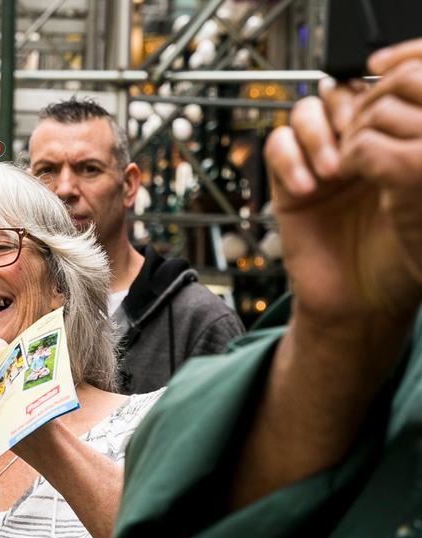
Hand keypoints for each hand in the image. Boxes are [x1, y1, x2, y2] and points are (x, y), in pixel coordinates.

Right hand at [266, 46, 421, 330]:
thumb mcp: (420, 198)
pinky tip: (309, 189)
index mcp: (397, 141)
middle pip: (341, 89)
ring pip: (306, 110)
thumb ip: (408, 154)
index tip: (386, 116)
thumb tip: (383, 117)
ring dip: (318, 134)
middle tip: (358, 145)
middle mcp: (358, 145)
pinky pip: (276, 145)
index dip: (380, 90)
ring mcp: (321, 162)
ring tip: (333, 172)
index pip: (382, 88)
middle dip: (348, 112)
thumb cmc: (402, 260)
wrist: (361, 303)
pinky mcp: (288, 183)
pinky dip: (289, 159)